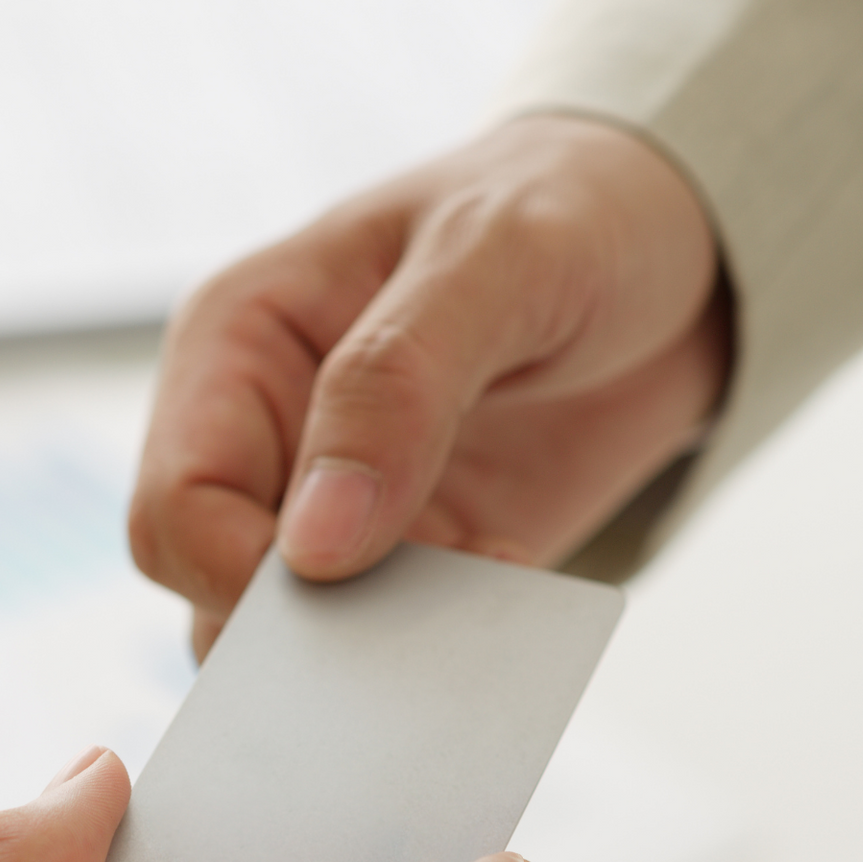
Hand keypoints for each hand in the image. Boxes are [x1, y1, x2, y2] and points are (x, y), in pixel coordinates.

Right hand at [131, 114, 729, 658]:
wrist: (687, 249)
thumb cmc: (573, 205)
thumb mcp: (495, 254)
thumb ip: (395, 385)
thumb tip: (314, 549)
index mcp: (235, 344)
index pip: (175, 507)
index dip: (240, 569)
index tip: (348, 583)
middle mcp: (262, 437)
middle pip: (212, 592)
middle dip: (303, 631)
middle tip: (418, 616)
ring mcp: (332, 512)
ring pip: (286, 646)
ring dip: (372, 655)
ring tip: (476, 598)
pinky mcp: (413, 566)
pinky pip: (387, 651)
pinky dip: (438, 656)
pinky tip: (511, 602)